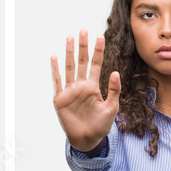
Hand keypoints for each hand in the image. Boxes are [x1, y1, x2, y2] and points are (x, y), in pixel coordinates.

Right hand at [51, 30, 119, 152]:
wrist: (88, 139)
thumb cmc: (101, 124)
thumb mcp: (112, 107)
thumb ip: (114, 90)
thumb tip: (115, 72)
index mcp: (93, 86)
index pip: (96, 64)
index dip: (98, 51)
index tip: (101, 37)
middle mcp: (81, 85)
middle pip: (81, 62)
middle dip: (83, 47)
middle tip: (84, 30)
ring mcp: (70, 91)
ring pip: (69, 68)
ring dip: (69, 53)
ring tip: (70, 38)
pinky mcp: (60, 99)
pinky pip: (57, 81)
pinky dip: (55, 69)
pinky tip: (54, 57)